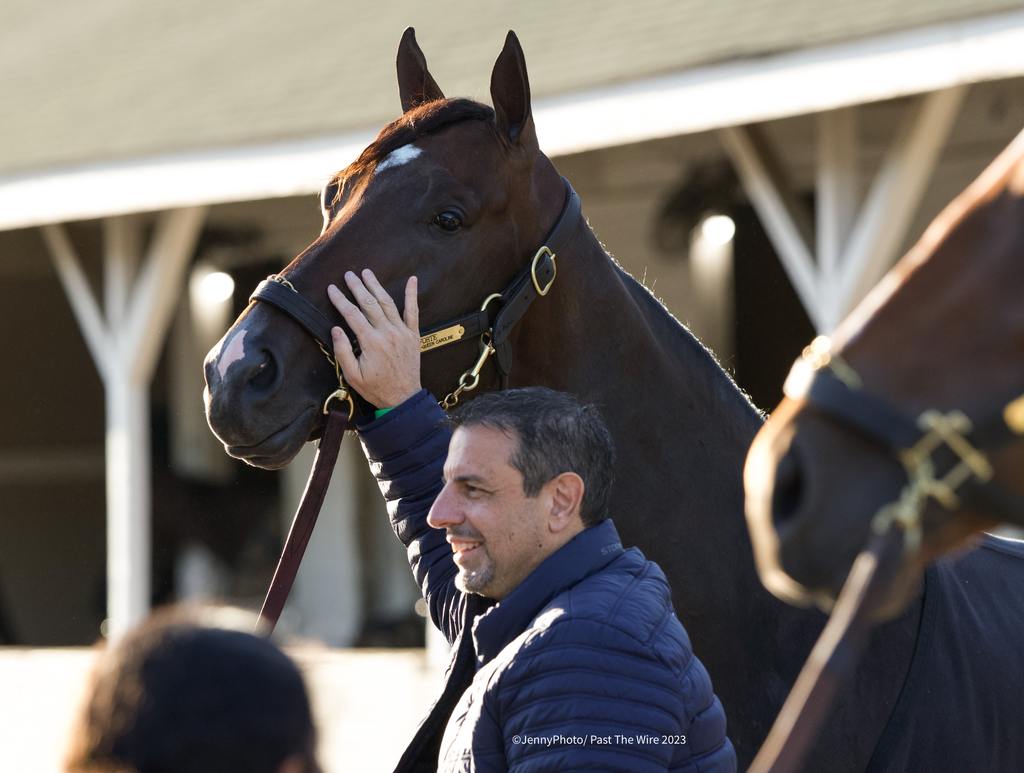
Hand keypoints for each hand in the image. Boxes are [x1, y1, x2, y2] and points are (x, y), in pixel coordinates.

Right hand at [327, 269, 420, 407]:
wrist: (403, 398)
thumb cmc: (376, 388)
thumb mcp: (352, 376)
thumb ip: (343, 351)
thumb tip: (336, 329)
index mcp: (371, 342)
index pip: (352, 314)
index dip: (340, 300)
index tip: (332, 288)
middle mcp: (388, 333)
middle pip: (369, 304)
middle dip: (357, 287)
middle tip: (348, 274)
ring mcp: (402, 332)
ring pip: (388, 303)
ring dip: (376, 286)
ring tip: (367, 273)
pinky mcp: (413, 335)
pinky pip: (413, 311)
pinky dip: (412, 295)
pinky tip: (412, 280)